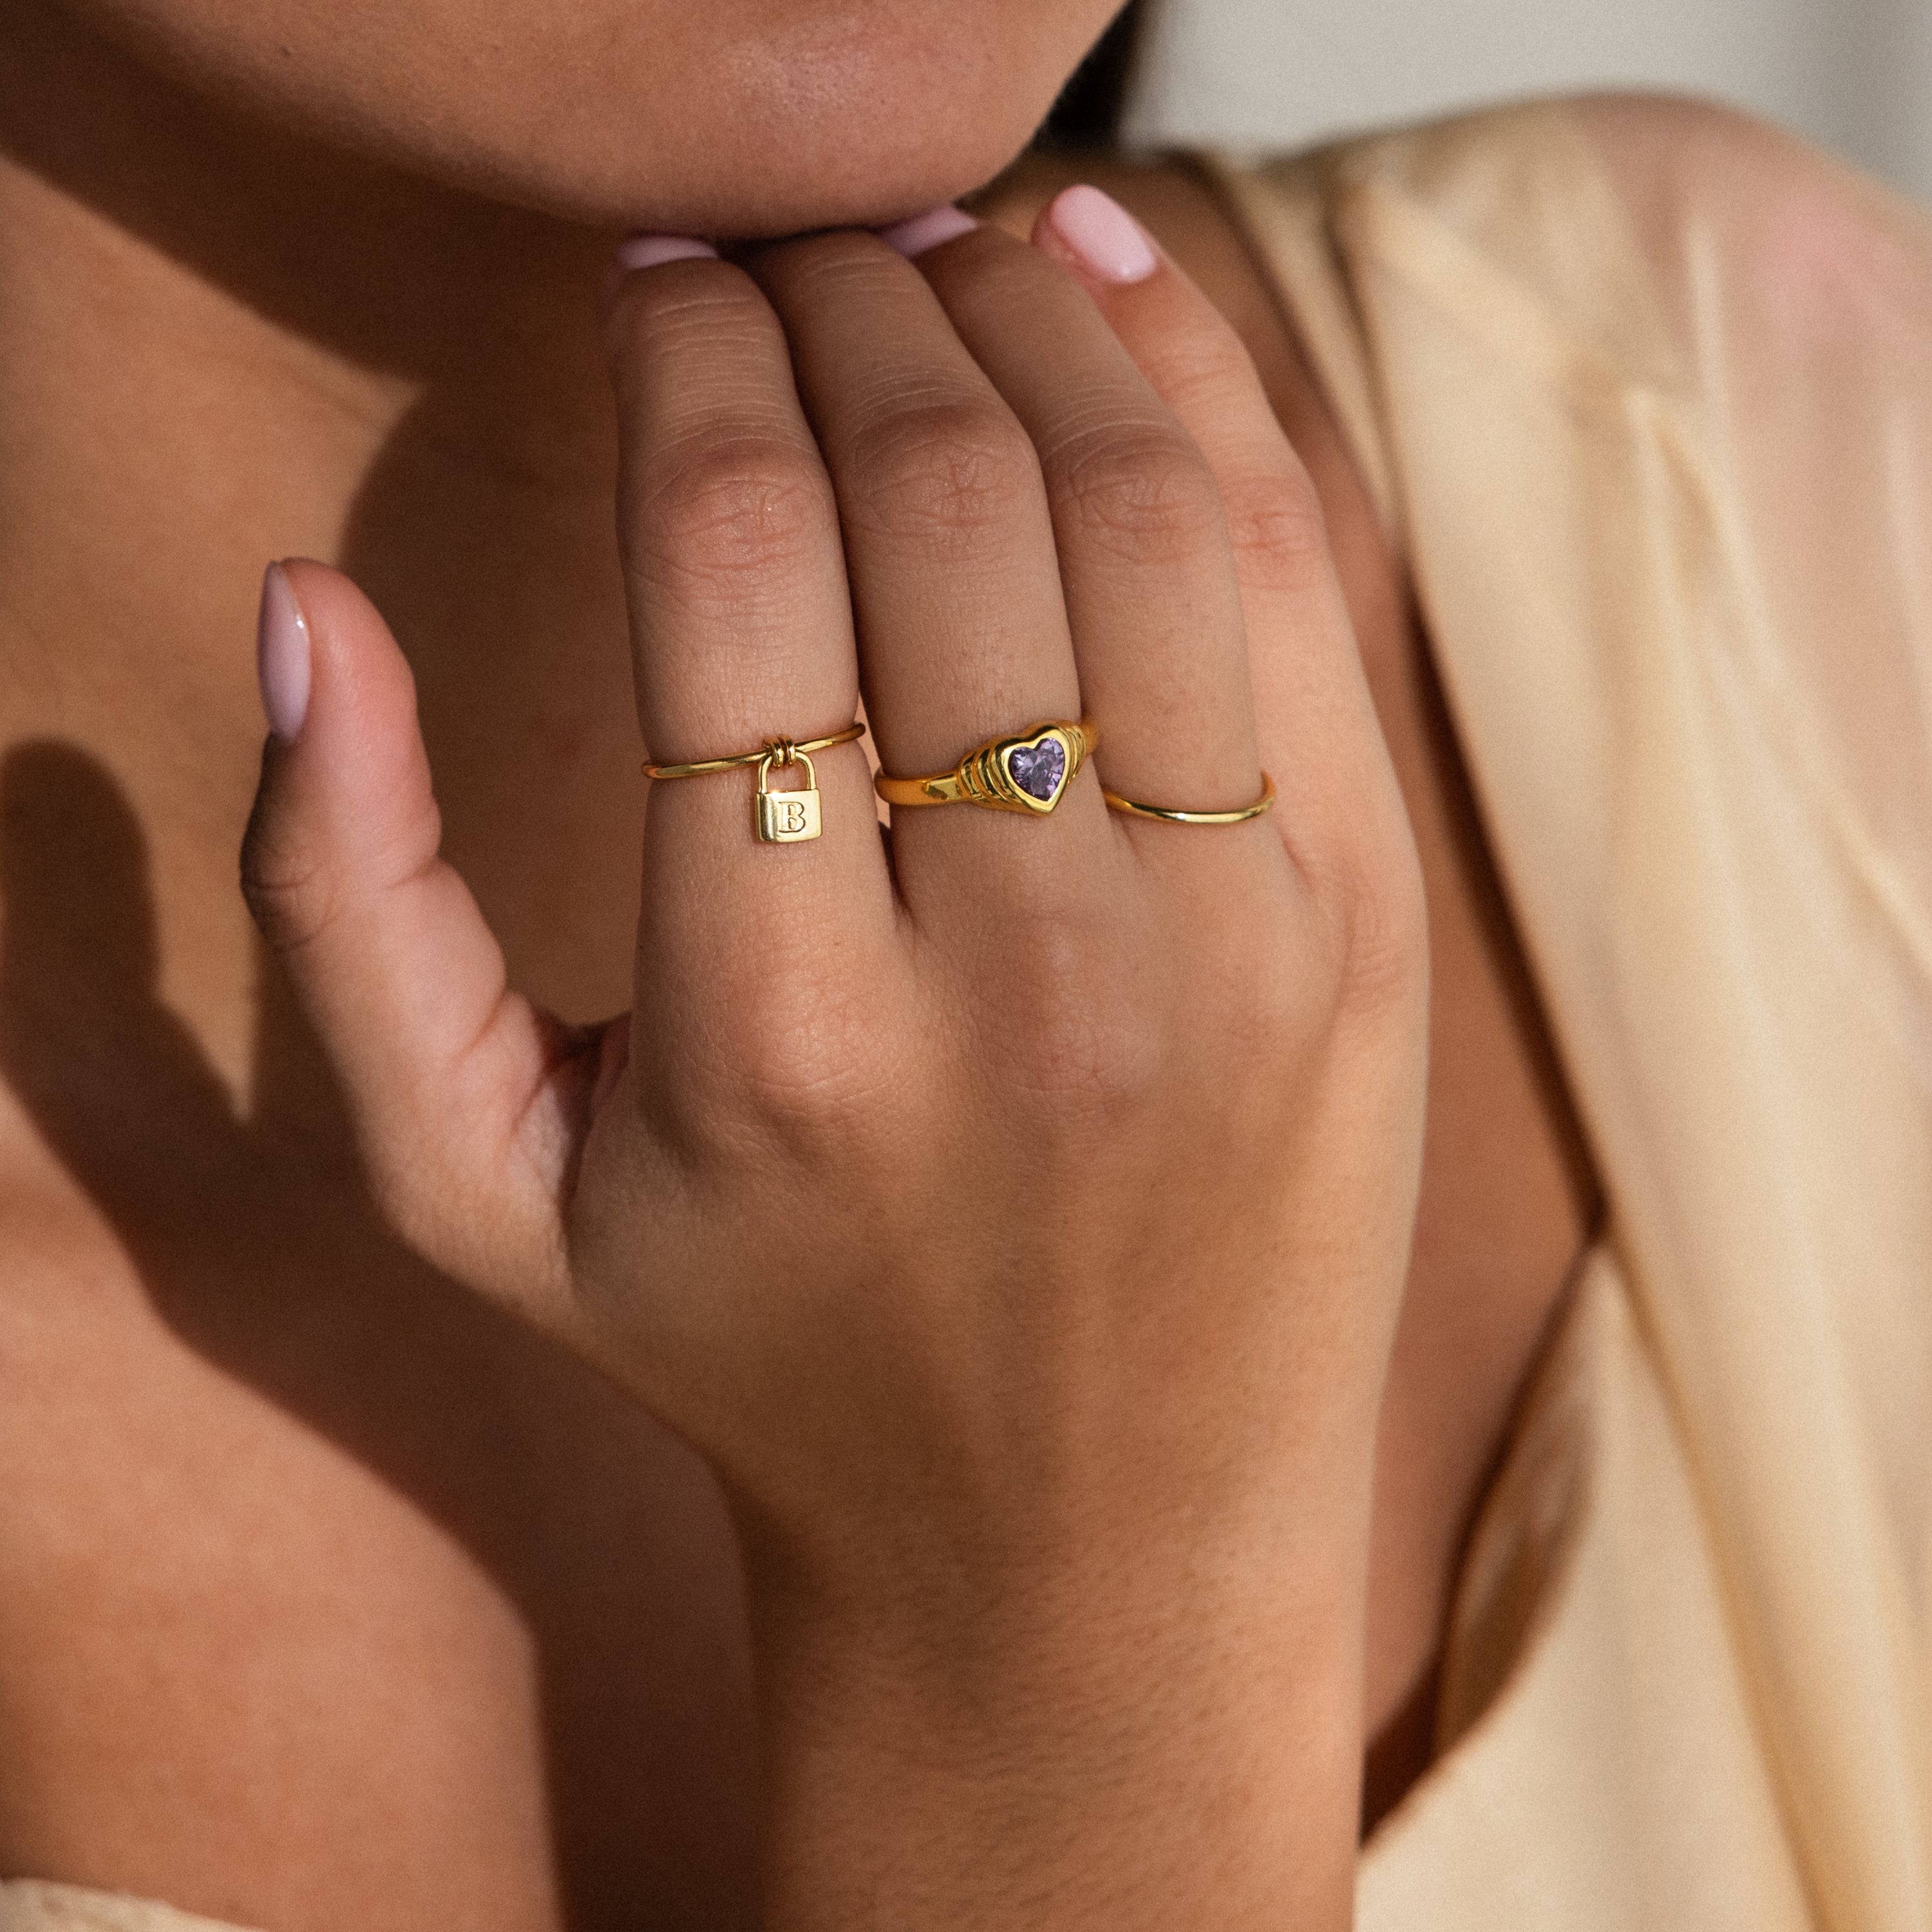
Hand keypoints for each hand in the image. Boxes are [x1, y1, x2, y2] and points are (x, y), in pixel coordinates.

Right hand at [241, 188, 1427, 1928]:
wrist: (1081, 1544)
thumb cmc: (762, 1356)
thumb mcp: (484, 1195)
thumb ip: (342, 913)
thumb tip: (304, 613)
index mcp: (773, 1037)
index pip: (730, 554)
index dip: (689, 358)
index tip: (664, 288)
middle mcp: (1023, 983)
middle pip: (938, 491)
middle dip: (845, 299)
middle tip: (794, 249)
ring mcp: (1229, 950)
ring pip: (1138, 497)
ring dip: (1028, 311)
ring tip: (942, 253)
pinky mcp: (1363, 931)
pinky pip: (1293, 583)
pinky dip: (1203, 395)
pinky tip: (1110, 294)